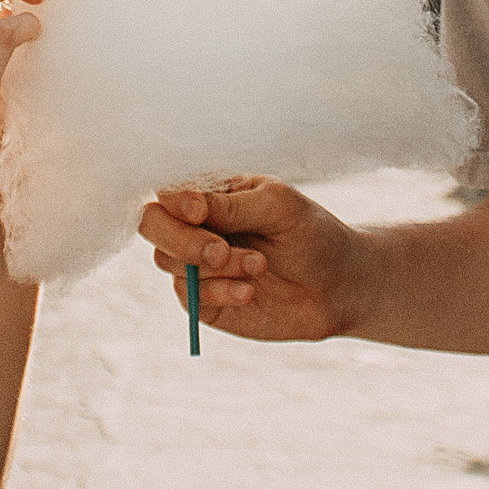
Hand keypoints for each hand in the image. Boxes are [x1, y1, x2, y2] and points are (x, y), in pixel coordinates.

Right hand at [136, 178, 373, 342]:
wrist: (338, 285)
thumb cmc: (311, 233)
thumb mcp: (278, 207)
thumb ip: (230, 204)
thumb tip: (185, 205)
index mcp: (212, 192)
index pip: (167, 188)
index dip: (174, 201)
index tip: (200, 211)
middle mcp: (196, 225)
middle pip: (150, 223)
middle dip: (181, 239)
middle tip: (220, 251)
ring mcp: (196, 264)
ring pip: (168, 261)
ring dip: (213, 268)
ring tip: (259, 266)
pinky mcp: (204, 300)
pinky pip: (188, 296)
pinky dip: (218, 293)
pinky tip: (249, 292)